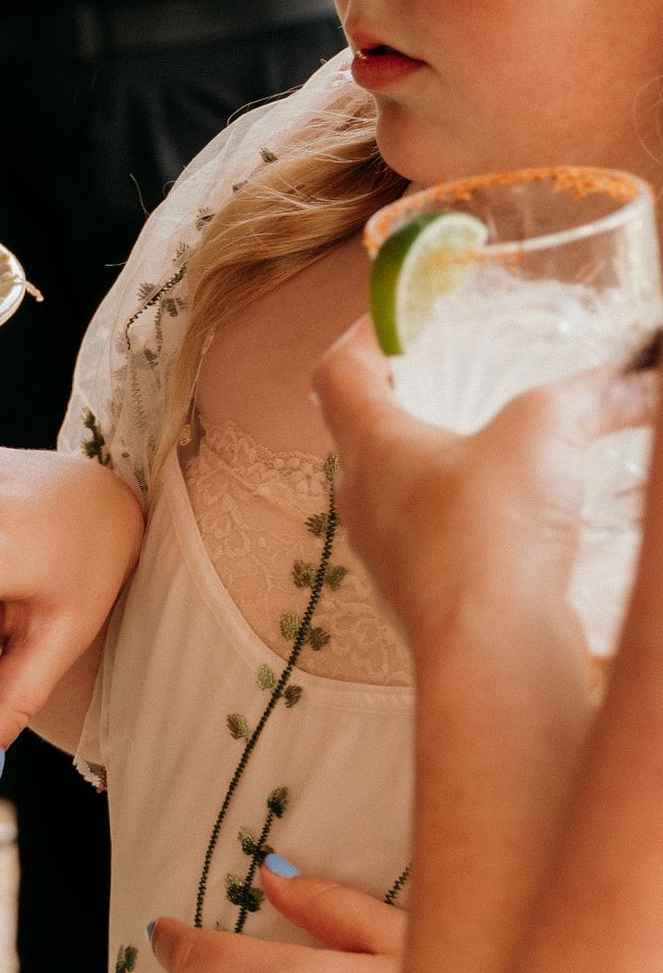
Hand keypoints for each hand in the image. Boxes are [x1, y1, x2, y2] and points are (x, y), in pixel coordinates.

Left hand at [315, 316, 655, 653]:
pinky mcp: (425, 601)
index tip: (398, 319)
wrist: (494, 652)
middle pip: (365, 434)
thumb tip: (637, 377)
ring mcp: (389, 558)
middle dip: (409, 402)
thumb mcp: (546, 434)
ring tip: (496, 453)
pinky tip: (520, 526)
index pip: (338, 373)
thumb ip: (593, 395)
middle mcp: (364, 501)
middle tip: (452, 381)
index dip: (363, 335)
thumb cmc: (492, 534)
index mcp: (371, 446)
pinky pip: (437, 547)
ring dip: (441, 469)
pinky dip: (470, 525)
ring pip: (399, 495)